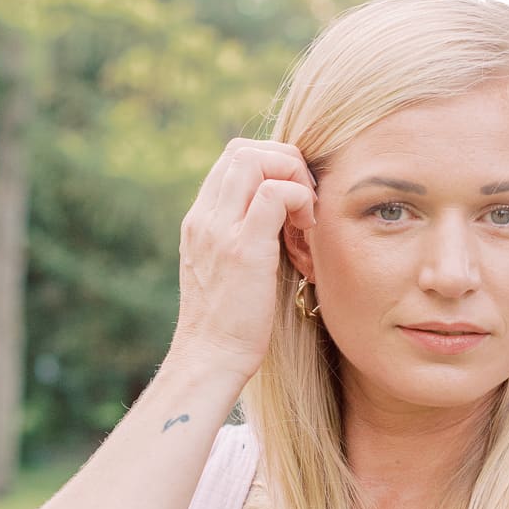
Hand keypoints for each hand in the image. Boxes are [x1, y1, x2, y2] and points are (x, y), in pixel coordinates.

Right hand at [170, 135, 317, 385]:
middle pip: (242, 149)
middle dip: (284, 160)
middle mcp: (204, 218)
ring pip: (254, 159)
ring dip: (291, 174)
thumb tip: (283, 221)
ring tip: (306, 210)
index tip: (294, 194)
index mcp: (200, 221)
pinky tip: (307, 227)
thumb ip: (245, 238)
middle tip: (306, 197)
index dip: (270, 162)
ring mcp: (220, 230)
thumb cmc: (229, 324)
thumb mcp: (229, 270)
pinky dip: (298, 198)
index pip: (232, 159)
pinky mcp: (242, 248)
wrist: (210, 358)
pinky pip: (274, 193)